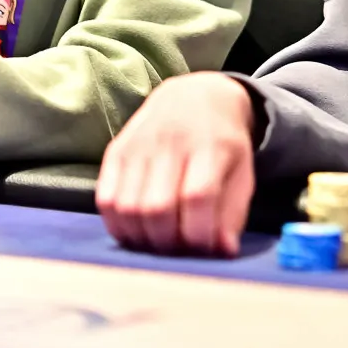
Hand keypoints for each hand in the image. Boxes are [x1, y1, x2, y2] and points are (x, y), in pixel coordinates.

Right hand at [96, 72, 255, 256]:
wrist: (196, 96)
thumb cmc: (223, 143)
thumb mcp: (242, 172)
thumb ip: (233, 213)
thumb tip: (223, 251)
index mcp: (211, 146)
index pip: (198, 197)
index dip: (199, 233)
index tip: (204, 247)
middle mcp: (171, 142)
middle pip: (158, 207)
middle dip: (168, 241)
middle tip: (179, 249)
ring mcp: (139, 145)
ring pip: (128, 207)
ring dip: (142, 238)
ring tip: (159, 242)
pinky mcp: (116, 151)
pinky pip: (105, 199)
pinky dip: (118, 225)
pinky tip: (136, 231)